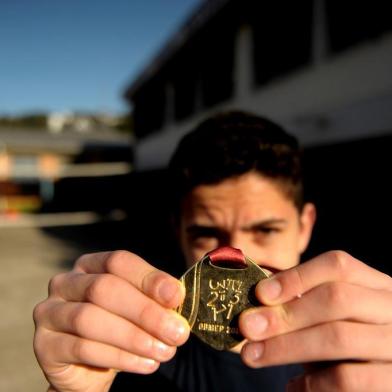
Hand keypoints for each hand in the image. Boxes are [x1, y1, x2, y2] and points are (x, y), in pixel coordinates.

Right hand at [33, 250, 188, 391]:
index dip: (149, 278)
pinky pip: (82, 348)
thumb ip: (154, 298)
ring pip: (91, 319)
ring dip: (134, 337)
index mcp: (91, 264)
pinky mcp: (44, 345)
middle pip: (105, 289)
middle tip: (177, 332)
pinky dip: (119, 357)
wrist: (90, 367)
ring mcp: (50, 312)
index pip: (119, 261)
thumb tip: (175, 295)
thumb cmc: (120, 327)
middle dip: (146, 312)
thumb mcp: (139, 308)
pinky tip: (145, 364)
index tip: (176, 297)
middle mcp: (66, 282)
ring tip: (164, 351)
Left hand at [239, 251, 391, 390]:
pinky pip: (348, 379)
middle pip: (336, 298)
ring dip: (285, 347)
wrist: (381, 382)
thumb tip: (258, 294)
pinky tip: (292, 387)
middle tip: (247, 326)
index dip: (296, 276)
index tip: (260, 293)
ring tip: (252, 356)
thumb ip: (302, 302)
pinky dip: (312, 383)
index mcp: (376, 286)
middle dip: (285, 313)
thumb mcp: (330, 318)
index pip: (339, 265)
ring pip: (338, 337)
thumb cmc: (347, 343)